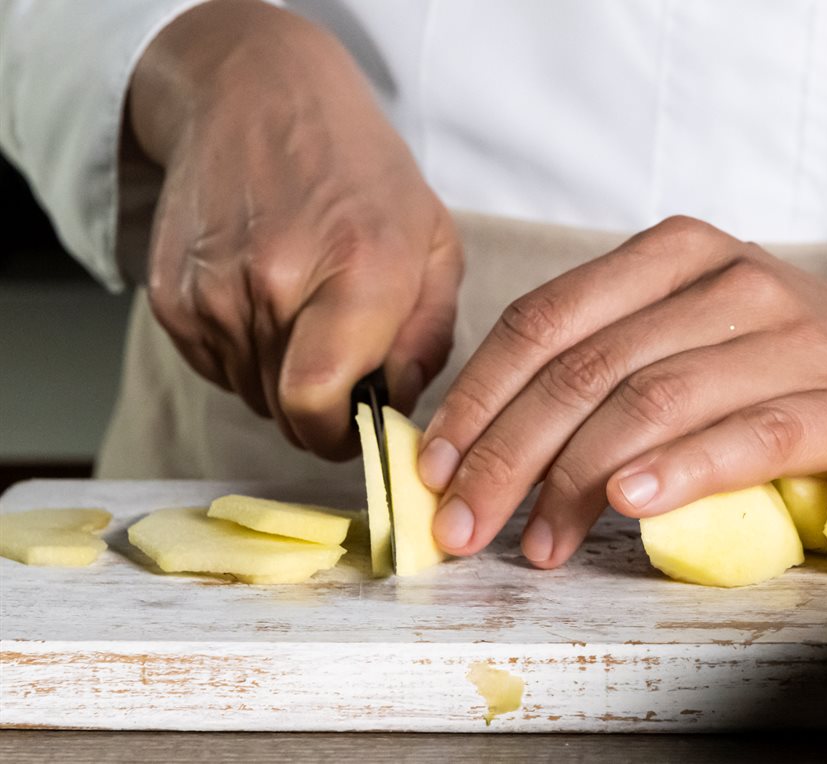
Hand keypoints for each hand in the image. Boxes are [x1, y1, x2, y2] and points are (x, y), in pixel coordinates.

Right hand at [128, 0, 460, 457]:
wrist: (256, 98)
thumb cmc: (361, 173)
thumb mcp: (433, 244)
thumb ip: (429, 337)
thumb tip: (397, 406)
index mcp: (358, 271)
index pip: (319, 400)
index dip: (339, 435)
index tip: (359, 429)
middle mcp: (275, 284)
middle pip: (286, 411)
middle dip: (321, 411)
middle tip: (344, 368)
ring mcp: (212, 292)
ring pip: (252, 396)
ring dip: (283, 381)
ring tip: (306, 316)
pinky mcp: (170, 298)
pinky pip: (216, 368)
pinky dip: (246, 356)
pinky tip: (267, 302)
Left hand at [414, 215, 826, 568]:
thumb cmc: (784, 355)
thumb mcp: (691, 324)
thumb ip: (606, 359)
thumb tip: (482, 443)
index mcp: (677, 252)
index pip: (547, 319)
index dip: (480, 397)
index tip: (436, 465)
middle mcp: (731, 280)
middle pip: (587, 368)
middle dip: (508, 455)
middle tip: (465, 524)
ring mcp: (795, 334)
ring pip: (653, 402)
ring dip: (575, 481)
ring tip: (535, 543)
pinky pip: (750, 436)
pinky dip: (682, 471)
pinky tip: (629, 505)